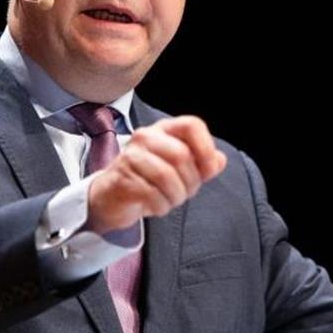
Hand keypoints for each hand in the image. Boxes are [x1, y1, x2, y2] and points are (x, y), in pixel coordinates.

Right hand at [87, 116, 227, 233]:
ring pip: (167, 177)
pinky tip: (155, 205)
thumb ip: (202, 163)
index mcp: (164, 130)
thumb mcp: (180, 170)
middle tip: (184, 192)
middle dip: (191, 182)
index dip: (206, 148)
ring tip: (170, 200)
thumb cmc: (149, 180)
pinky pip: (152, 194)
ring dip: (176, 196)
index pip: (192, 125)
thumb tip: (220, 160)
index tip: (208, 170)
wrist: (112, 197)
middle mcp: (146, 137)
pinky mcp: (122, 178)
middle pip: (181, 156)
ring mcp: (131, 156)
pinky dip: (161, 206)